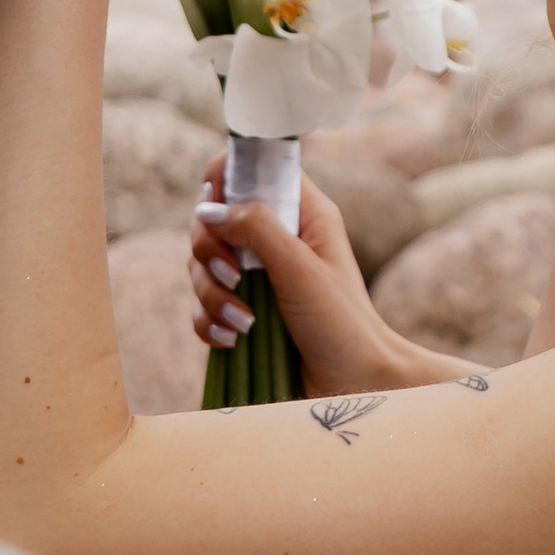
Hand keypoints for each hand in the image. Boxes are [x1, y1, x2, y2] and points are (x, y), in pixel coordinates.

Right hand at [187, 160, 446, 395]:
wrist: (352, 384)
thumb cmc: (341, 322)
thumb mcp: (301, 269)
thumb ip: (257, 230)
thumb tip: (209, 209)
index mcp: (301, 214)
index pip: (254, 169)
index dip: (224, 177)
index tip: (212, 203)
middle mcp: (276, 239)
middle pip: (213, 220)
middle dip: (210, 251)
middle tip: (234, 278)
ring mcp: (256, 277)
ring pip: (202, 266)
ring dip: (211, 295)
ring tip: (245, 322)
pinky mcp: (242, 311)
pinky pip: (203, 306)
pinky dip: (210, 321)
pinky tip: (233, 339)